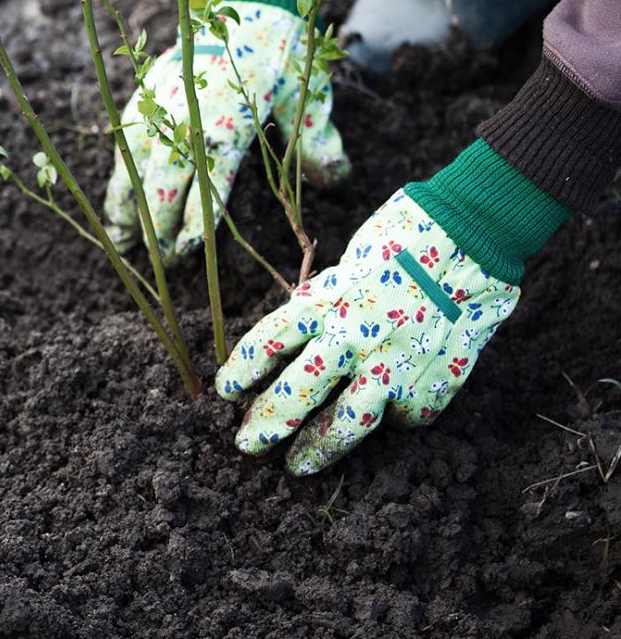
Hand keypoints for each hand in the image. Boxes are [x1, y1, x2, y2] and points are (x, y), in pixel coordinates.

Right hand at [103, 0, 348, 260]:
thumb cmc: (281, 52)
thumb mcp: (307, 94)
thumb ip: (318, 141)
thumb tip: (336, 180)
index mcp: (229, 120)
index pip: (207, 183)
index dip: (194, 221)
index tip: (187, 250)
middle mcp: (189, 113)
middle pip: (164, 179)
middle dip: (158, 223)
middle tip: (161, 257)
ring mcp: (162, 101)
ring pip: (135, 162)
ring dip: (128, 204)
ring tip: (124, 241)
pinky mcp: (149, 92)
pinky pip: (128, 141)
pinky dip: (122, 174)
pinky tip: (121, 200)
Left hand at [215, 188, 519, 474]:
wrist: (475, 233)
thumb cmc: (406, 232)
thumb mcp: (351, 259)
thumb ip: (328, 300)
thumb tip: (305, 332)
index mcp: (324, 300)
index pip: (268, 343)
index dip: (242, 371)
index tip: (225, 391)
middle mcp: (350, 337)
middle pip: (297, 393)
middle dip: (267, 423)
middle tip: (248, 444)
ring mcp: (392, 365)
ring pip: (346, 423)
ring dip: (318, 449)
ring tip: (298, 467)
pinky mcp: (432, 384)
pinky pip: (406, 414)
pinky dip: (395, 415)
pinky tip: (390, 413)